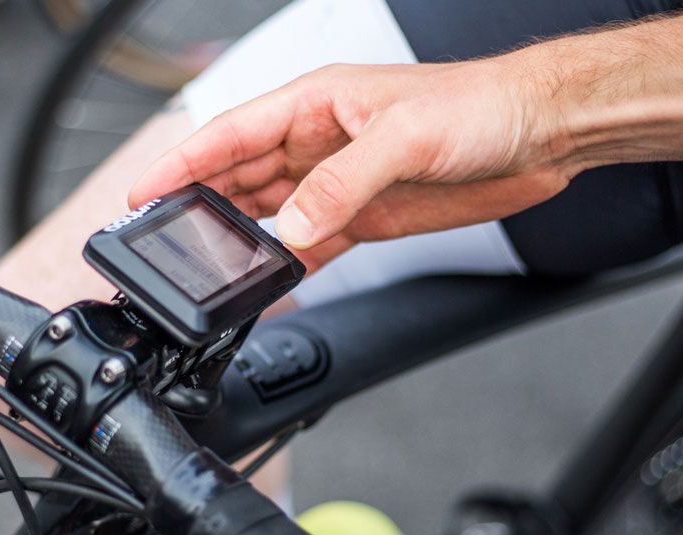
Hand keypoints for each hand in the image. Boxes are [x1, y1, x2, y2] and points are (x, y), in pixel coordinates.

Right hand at [129, 57, 573, 267]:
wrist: (540, 134)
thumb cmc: (479, 106)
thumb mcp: (405, 138)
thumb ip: (342, 184)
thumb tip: (292, 228)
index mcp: (316, 104)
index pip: (230, 133)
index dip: (182, 162)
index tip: (143, 191)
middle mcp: (319, 142)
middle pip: (239, 176)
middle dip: (199, 205)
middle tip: (162, 241)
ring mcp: (339, 182)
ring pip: (269, 213)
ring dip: (239, 238)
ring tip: (206, 267)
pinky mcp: (364, 216)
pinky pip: (311, 243)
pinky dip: (288, 263)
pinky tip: (268, 281)